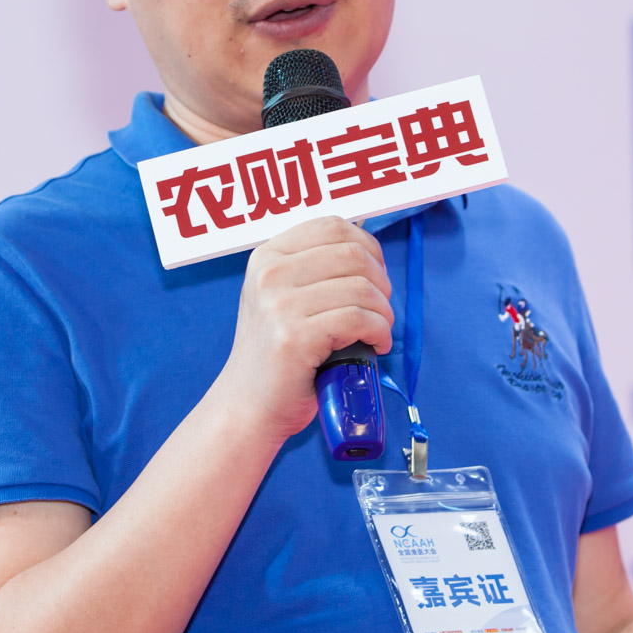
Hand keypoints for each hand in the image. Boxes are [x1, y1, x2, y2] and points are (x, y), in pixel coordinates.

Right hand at [215, 216, 393, 443]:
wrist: (248, 406)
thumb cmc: (276, 355)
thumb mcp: (281, 297)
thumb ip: (314, 269)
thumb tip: (368, 247)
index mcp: (267, 256)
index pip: (333, 226)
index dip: (368, 246)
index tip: (375, 273)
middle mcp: (269, 275)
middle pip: (353, 254)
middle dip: (381, 282)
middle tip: (380, 309)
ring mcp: (279, 305)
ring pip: (361, 289)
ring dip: (384, 313)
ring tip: (379, 331)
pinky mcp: (294, 337)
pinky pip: (359, 320)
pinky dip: (380, 332)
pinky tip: (377, 345)